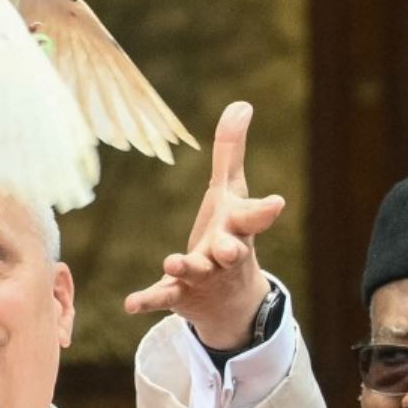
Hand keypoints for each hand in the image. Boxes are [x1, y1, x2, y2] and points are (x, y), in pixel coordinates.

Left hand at [124, 100, 283, 348]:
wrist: (230, 300)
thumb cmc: (229, 232)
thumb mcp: (230, 192)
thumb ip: (231, 151)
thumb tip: (242, 103)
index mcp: (238, 228)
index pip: (253, 217)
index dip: (264, 210)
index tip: (276, 203)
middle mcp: (224, 255)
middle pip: (231, 252)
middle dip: (230, 250)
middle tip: (229, 250)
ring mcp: (202, 277)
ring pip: (195, 273)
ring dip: (185, 267)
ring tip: (171, 262)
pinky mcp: (179, 295)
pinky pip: (163, 297)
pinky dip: (148, 300)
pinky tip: (130, 304)